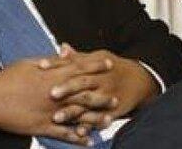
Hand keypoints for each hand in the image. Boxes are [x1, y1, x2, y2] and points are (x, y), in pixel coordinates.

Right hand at [0, 55, 112, 145]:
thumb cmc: (7, 79)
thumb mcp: (29, 63)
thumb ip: (49, 61)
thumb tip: (62, 55)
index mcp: (52, 75)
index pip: (79, 68)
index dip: (95, 66)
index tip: (109, 64)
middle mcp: (55, 94)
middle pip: (84, 94)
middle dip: (102, 95)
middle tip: (116, 97)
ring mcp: (51, 112)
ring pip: (78, 116)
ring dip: (95, 119)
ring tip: (109, 121)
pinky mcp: (43, 127)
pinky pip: (64, 134)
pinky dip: (77, 138)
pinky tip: (88, 141)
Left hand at [42, 44, 158, 128]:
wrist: (140, 80)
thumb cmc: (113, 67)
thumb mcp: (98, 58)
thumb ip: (78, 57)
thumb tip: (62, 47)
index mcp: (94, 66)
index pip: (73, 63)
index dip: (57, 64)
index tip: (41, 65)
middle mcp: (101, 80)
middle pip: (82, 83)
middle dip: (66, 88)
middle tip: (51, 93)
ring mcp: (107, 96)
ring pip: (88, 104)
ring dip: (73, 111)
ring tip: (57, 118)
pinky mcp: (112, 111)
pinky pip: (100, 119)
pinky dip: (90, 126)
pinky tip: (78, 132)